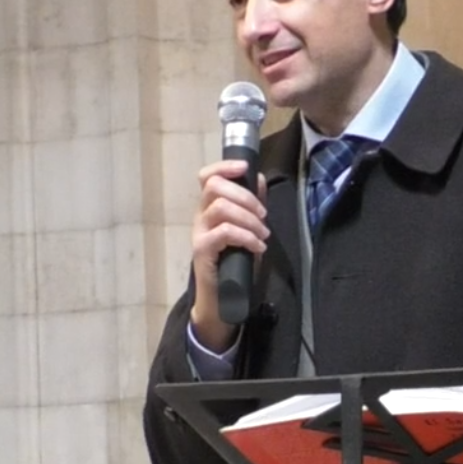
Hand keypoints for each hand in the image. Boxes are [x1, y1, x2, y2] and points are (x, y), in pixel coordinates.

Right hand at [189, 160, 268, 349]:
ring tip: (263, 235)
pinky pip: (223, 232)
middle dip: (245, 196)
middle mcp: (201, 216)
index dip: (224, 167)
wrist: (222, 297)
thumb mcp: (248, 228)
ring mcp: (199, 232)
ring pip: (221, 207)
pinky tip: (257, 247)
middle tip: (264, 216)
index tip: (244, 168)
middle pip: (214, 186)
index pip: (207, 176)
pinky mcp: (202, 249)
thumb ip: (252, 205)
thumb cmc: (235, 261)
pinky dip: (246, 236)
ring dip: (249, 219)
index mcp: (210, 207)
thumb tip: (258, 178)